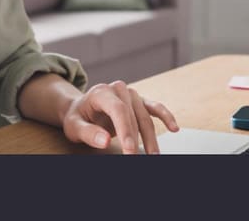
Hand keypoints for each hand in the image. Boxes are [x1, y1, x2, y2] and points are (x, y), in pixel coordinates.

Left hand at [61, 80, 179, 153]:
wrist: (81, 108)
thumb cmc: (78, 117)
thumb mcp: (74, 126)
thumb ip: (88, 133)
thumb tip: (104, 140)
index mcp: (101, 92)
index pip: (118, 110)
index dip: (126, 131)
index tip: (129, 150)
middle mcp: (118, 89)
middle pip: (133, 115)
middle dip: (137, 139)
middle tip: (137, 159)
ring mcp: (131, 94)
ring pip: (145, 117)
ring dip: (151, 137)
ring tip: (154, 155)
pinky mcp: (139, 101)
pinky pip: (154, 107)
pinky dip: (165, 117)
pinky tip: (174, 128)